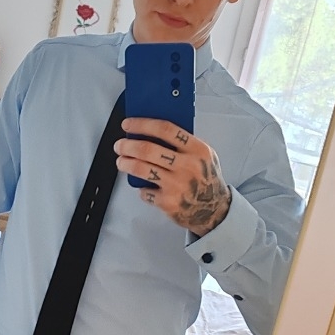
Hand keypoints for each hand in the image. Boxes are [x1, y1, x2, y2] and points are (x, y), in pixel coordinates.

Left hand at [114, 117, 231, 235]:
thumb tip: (152, 130)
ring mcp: (177, 185)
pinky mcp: (168, 202)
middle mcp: (188, 166)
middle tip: (120, 145)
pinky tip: (145, 186)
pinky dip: (142, 188)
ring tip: (122, 161)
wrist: (214, 210)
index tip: (129, 124)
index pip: (165, 129)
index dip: (143, 124)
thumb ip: (185, 143)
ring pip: (141, 169)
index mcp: (198, 150)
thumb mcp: (205, 155)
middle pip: (147, 149)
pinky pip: (145, 191)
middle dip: (127, 145)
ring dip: (125, 163)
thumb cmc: (206, 180)